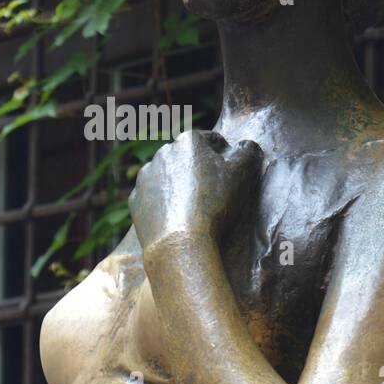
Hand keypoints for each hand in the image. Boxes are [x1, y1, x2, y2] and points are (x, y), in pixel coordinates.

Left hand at [128, 130, 263, 250]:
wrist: (181, 243)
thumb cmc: (215, 204)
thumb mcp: (242, 173)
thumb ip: (248, 151)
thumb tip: (246, 145)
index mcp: (188, 141)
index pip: (212, 140)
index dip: (225, 155)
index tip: (231, 173)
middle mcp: (162, 152)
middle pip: (188, 157)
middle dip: (200, 168)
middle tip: (214, 192)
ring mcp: (145, 177)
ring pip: (168, 176)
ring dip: (179, 184)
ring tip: (193, 206)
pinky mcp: (135, 200)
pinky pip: (153, 197)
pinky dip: (163, 203)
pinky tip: (176, 217)